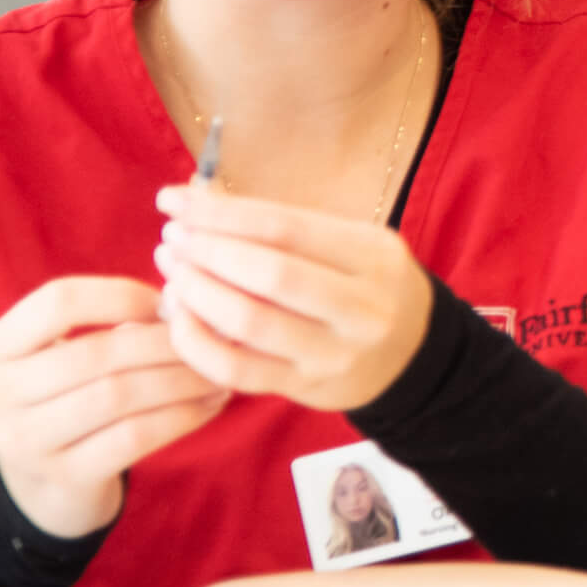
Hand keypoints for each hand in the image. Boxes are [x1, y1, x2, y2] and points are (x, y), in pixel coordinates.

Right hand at [0, 277, 228, 538]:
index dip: (121, 293)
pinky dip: (183, 415)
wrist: (46, 489)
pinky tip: (212, 404)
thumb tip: (185, 302)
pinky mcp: (63, 477)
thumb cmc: (69, 400)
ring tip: (220, 370)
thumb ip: (112, 323)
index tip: (171, 301)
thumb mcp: (66, 356)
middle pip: (95, 353)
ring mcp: (24, 442)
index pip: (57, 301)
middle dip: (164, 342)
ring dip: (181, 379)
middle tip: (212, 337)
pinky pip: (135, 437)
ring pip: (118, 395)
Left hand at [153, 184, 434, 412]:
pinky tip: (181, 320)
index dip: (220, 212)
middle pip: (269, 273)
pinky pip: (237, 369)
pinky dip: (197, 343)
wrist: (413, 355)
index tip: (173, 200)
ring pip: (249, 323)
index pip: (285, 226)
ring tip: (173, 275)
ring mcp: (334, 353)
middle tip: (172, 240)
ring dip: (196, 294)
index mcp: (373, 255)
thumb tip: (197, 198)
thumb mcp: (350, 245)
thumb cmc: (366, 286)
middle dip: (206, 251)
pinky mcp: (306, 388)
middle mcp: (361, 306)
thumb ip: (284, 226)